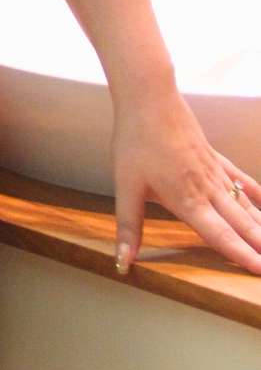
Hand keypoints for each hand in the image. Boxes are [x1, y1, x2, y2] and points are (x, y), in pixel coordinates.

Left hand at [112, 84, 260, 275]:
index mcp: (187, 201)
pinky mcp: (213, 156)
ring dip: (259, 224)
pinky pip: (240, 178)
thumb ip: (129, 227)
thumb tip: (123, 263)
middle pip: (239, 223)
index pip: (219, 235)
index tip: (259, 270)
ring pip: (244, 204)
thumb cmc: (135, 141)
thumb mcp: (125, 187)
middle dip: (258, 245)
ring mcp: (213, 171)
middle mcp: (207, 189)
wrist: (149, 98)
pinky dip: (255, 193)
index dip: (240, 255)